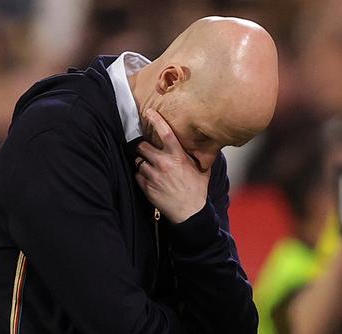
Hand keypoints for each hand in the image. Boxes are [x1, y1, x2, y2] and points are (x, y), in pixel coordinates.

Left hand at [135, 109, 209, 223]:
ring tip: (150, 167)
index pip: (165, 133)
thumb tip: (204, 145)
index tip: (149, 112)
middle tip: (147, 150)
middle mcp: (163, 163)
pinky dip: (141, 175)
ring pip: (138, 161)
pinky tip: (149, 178)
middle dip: (143, 147)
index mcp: (178, 157)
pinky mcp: (146, 187)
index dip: (156, 120)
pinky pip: (137, 175)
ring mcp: (153, 175)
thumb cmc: (197, 191)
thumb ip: (199, 156)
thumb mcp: (202, 170)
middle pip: (142, 146)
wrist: (189, 213)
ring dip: (142, 162)